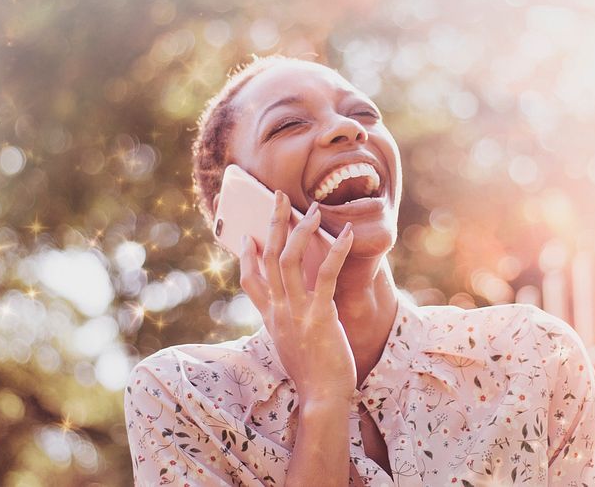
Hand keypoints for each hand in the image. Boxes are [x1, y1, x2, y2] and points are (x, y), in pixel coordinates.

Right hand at [239, 190, 356, 403]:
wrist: (321, 398)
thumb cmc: (313, 373)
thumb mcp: (292, 344)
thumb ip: (288, 322)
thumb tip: (292, 306)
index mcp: (270, 318)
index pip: (250, 281)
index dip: (247, 256)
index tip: (248, 236)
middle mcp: (278, 311)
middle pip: (268, 258)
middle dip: (272, 223)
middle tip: (278, 196)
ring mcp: (295, 311)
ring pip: (289, 260)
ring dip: (301, 230)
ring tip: (314, 209)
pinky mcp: (319, 315)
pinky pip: (324, 275)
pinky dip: (336, 251)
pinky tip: (347, 234)